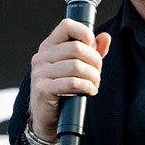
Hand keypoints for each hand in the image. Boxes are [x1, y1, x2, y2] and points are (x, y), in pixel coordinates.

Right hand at [27, 19, 111, 141]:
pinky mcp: (43, 89)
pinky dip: (87, 87)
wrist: (47, 119)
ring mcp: (40, 73)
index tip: (93, 47)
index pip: (67, 25)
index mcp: (48, 47)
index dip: (85, 33)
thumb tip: (105, 37)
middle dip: (94, 61)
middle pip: (76, 48)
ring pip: (77, 66)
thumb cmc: (62, 92)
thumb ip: (92, 52)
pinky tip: (89, 91)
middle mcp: (41, 57)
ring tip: (94, 84)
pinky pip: (72, 82)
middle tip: (98, 73)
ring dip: (93, 76)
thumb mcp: (77, 69)